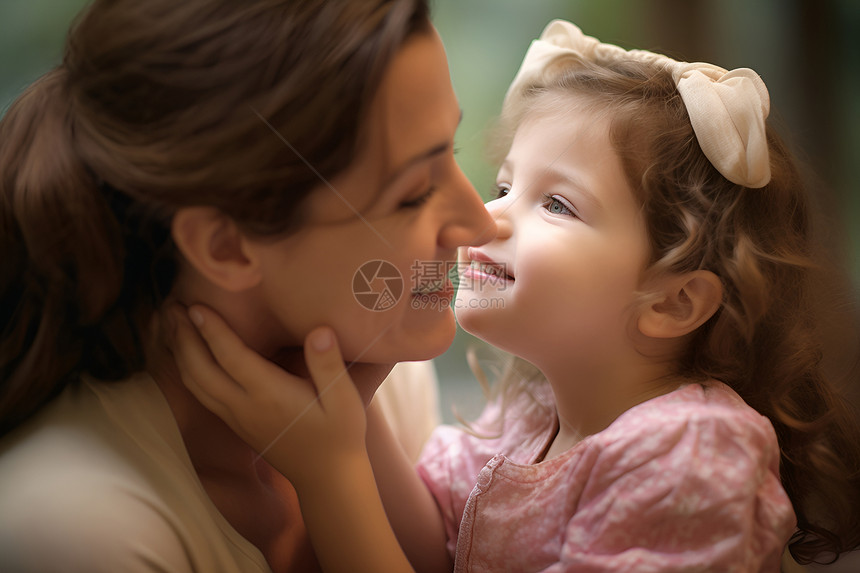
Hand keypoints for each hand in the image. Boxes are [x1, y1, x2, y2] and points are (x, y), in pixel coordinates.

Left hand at [167, 304, 367, 487]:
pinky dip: (187, 369)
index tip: (195, 305)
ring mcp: (236, 417)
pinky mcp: (235, 423)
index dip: (211, 330)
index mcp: (269, 395)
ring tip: (172, 325)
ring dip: (180, 353)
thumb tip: (319, 331)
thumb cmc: (339, 433)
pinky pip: (201, 393)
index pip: (231, 357)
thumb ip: (328, 364)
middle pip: (200, 369)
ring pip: (194, 383)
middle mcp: (244, 406)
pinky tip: (186, 354)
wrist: (326, 478)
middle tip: (172, 306)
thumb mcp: (344, 399)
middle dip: (183, 337)